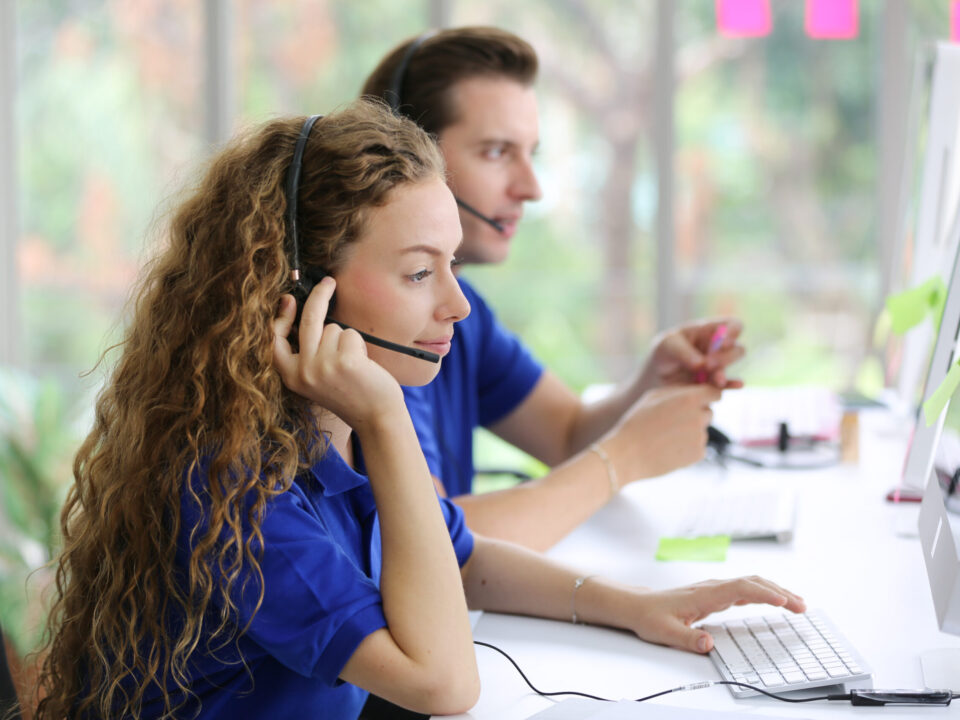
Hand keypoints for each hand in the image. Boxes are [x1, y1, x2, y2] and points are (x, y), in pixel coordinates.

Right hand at [272, 277, 403, 427]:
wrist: (376, 417)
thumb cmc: (350, 394)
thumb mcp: (317, 378)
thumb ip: (308, 353)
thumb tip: (305, 312)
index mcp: (291, 377)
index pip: (274, 341)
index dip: (281, 317)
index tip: (289, 299)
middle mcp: (303, 372)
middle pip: (308, 320)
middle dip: (319, 296)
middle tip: (329, 283)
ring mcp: (322, 366)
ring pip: (333, 328)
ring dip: (346, 339)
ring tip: (352, 363)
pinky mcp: (344, 361)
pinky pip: (350, 334)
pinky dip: (358, 344)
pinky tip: (362, 365)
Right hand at [605, 383, 720, 481]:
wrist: (628, 454)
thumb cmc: (637, 422)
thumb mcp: (653, 397)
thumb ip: (678, 391)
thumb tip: (696, 390)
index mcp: (689, 399)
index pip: (715, 393)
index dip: (708, 396)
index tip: (701, 401)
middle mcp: (699, 416)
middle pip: (708, 412)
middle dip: (696, 415)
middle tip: (674, 422)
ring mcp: (700, 437)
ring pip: (702, 430)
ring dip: (690, 432)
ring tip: (666, 437)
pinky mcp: (698, 454)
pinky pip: (698, 446)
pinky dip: (688, 447)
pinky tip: (669, 448)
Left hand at [628, 576, 805, 653]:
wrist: (639, 606)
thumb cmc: (651, 617)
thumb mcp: (666, 633)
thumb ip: (687, 639)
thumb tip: (708, 644)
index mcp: (705, 594)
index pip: (741, 588)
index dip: (764, 593)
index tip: (783, 601)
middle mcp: (713, 588)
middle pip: (753, 582)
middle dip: (779, 592)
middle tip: (802, 606)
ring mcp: (715, 589)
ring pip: (751, 584)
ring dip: (775, 591)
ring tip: (798, 604)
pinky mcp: (715, 595)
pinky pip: (745, 590)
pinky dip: (764, 594)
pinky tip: (776, 601)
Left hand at [640, 318, 744, 390]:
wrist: (658, 376)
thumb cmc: (665, 352)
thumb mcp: (668, 345)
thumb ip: (684, 352)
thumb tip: (702, 364)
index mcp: (709, 331)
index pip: (732, 325)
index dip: (733, 332)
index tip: (723, 343)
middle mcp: (718, 348)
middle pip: (737, 348)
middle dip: (725, 356)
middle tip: (708, 364)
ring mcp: (718, 366)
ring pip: (731, 367)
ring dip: (723, 371)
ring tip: (714, 379)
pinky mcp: (714, 383)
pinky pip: (728, 384)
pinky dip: (732, 385)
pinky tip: (736, 386)